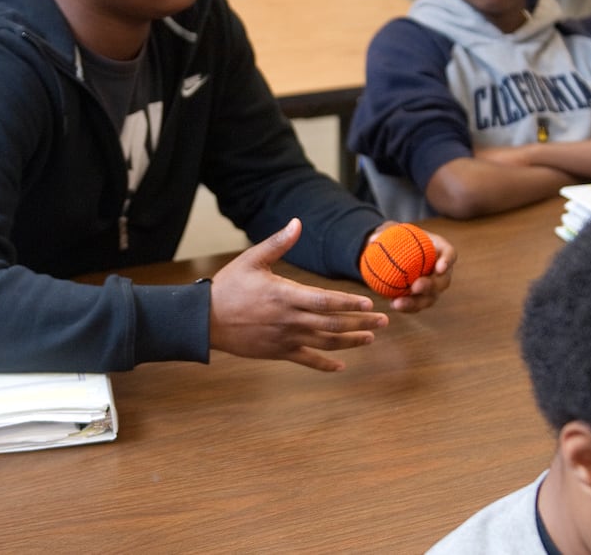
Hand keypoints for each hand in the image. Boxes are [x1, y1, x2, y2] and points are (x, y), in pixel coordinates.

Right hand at [209, 218, 387, 370]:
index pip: (326, 301)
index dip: (350, 303)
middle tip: (384, 321)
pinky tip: (340, 366)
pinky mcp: (278, 352)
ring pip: (325, 343)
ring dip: (350, 342)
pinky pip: (307, 360)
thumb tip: (297, 223)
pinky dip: (325, 364)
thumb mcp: (252, 260)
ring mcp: (285, 338)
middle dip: (361, 323)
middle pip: (333, 324)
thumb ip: (278, 243)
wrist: (206, 320)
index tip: (369, 304)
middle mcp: (290, 319)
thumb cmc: (229, 287)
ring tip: (370, 338)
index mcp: (286, 295)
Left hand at [378, 225, 454, 313]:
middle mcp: (441, 271)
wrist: (395, 255)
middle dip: (431, 286)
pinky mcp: (422, 298)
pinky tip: (393, 304)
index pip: (450, 254)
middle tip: (416, 287)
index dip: (447, 261)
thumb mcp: (391, 232)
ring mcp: (433, 287)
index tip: (439, 267)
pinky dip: (406, 307)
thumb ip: (383, 234)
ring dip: (416, 302)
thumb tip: (372, 240)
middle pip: (443, 281)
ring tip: (399, 303)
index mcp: (440, 250)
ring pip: (430, 298)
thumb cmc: (398, 238)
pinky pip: (417, 305)